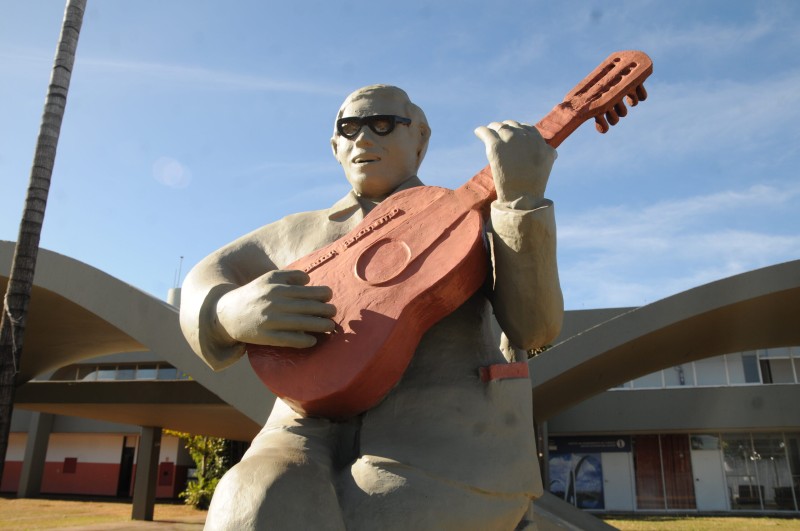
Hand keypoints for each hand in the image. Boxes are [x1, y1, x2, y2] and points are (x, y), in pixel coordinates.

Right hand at [215, 269, 335, 347]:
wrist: (227, 313)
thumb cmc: (254, 294)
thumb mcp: (268, 279)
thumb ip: (289, 276)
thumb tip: (309, 280)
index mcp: (276, 287)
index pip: (306, 290)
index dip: (322, 294)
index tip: (329, 297)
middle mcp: (274, 302)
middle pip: (307, 306)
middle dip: (325, 310)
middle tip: (334, 312)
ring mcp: (270, 320)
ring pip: (301, 323)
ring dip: (320, 325)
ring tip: (330, 326)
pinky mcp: (266, 336)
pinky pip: (289, 340)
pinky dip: (303, 340)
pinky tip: (313, 340)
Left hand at [474, 120, 556, 204]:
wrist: (522, 196)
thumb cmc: (534, 183)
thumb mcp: (548, 164)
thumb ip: (549, 153)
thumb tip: (550, 150)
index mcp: (537, 139)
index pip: (525, 127)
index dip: (518, 129)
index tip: (512, 133)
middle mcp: (523, 136)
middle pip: (511, 125)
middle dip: (505, 128)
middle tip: (499, 133)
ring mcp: (509, 139)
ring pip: (498, 127)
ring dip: (493, 128)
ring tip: (488, 131)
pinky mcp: (495, 146)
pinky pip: (485, 132)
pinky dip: (481, 131)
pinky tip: (478, 132)